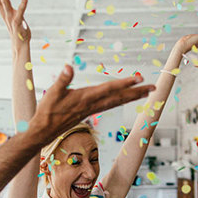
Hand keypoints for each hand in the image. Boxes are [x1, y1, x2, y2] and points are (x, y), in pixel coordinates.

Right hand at [0, 0, 29, 47]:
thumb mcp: (17, 20)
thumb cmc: (20, 33)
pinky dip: (24, 3)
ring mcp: (11, 17)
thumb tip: (15, 12)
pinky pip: (21, 10)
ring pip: (5, 2)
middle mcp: (6, 13)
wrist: (20, 46)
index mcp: (4, 11)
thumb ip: (16, 14)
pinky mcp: (18, 22)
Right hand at [29, 65, 154, 142]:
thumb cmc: (47, 111)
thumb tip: (68, 67)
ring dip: (132, 97)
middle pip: (119, 97)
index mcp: (85, 98)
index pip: (109, 89)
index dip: (124, 83)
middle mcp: (92, 104)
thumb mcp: (52, 93)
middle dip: (137, 92)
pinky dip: (120, 101)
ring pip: (116, 102)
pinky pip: (109, 105)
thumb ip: (62, 80)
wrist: (44, 131)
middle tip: (153, 88)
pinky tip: (125, 99)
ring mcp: (92, 109)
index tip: (139, 79)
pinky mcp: (89, 112)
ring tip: (145, 93)